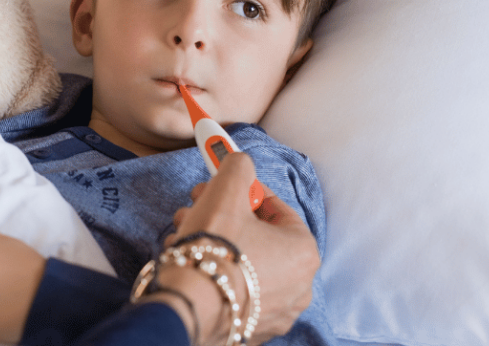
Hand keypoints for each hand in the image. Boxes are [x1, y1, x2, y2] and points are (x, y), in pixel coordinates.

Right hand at [165, 155, 319, 344]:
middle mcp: (299, 286)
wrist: (187, 305)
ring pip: (244, 262)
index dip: (244, 191)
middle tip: (198, 205)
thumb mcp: (226, 191)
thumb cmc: (213, 249)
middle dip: (224, 215)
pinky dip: (216, 272)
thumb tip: (239, 161)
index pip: (276, 208)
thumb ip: (238, 167)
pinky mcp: (251, 328)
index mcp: (303, 252)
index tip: (222, 185)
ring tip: (185, 233)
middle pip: (258, 236)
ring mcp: (276, 311)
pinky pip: (236, 289)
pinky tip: (191, 261)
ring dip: (214, 242)